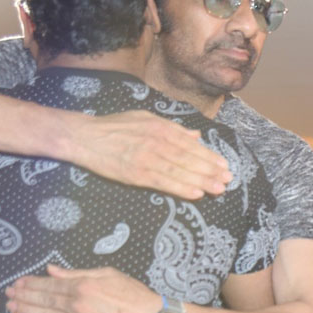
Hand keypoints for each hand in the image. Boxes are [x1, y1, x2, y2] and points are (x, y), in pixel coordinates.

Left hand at [5, 265, 160, 312]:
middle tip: (9, 295)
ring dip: (26, 312)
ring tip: (12, 308)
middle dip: (24, 297)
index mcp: (83, 286)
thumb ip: (77, 273)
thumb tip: (52, 270)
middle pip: (44, 300)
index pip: (50, 285)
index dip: (32, 284)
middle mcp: (76, 305)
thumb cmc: (133, 294)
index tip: (18, 283)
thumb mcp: (107, 274)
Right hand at [68, 110, 230, 199]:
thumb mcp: (145, 119)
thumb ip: (172, 128)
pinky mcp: (136, 174)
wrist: (84, 137)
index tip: (224, 165)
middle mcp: (157, 142)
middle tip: (228, 180)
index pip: (191, 145)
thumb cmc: (114, 127)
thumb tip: (195, 136)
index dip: (209, 156)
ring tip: (219, 189)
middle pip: (190, 159)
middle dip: (211, 170)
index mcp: (160, 128)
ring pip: (180, 171)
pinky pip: (164, 182)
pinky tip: (196, 194)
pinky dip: (181, 188)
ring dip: (202, 181)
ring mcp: (147, 158)